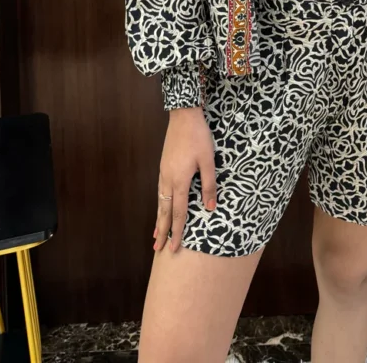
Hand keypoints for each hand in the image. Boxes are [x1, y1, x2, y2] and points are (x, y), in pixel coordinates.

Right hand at [154, 106, 216, 253]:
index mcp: (179, 180)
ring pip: (160, 202)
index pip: (178, 212)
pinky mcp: (163, 166)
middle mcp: (168, 179)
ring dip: (159, 220)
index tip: (174, 247)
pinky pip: (160, 192)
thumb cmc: (198, 137)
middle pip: (164, 211)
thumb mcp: (208, 160)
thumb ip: (209, 184)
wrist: (183, 116)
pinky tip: (161, 207)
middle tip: (158, 250)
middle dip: (162, 231)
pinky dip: (159, 205)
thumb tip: (211, 207)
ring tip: (156, 235)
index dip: (177, 231)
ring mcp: (163, 173)